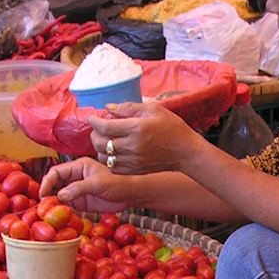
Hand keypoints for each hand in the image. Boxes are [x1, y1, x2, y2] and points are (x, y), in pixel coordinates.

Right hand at [39, 158, 135, 213]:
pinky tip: (60, 217)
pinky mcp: (80, 202)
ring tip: (49, 213)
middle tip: (44, 206)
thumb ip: (79, 188)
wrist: (130, 194)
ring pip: (59, 196)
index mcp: (78, 167)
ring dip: (53, 204)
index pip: (56, 172)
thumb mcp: (98, 184)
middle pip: (54, 184)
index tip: (43, 193)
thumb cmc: (117, 182)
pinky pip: (67, 206)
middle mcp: (75, 177)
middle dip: (48, 193)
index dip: (47, 182)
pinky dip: (62, 211)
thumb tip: (60, 196)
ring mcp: (77, 190)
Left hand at [88, 102, 202, 174]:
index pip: (105, 126)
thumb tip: (108, 107)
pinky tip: (113, 152)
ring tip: (104, 140)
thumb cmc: (172, 127)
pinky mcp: (135, 170)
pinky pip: (112, 168)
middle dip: (94, 134)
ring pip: (103, 157)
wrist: (185, 151)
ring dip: (100, 148)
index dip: (95, 121)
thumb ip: (129, 107)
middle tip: (98, 128)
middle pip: (101, 142)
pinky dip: (108, 160)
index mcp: (136, 128)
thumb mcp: (153, 110)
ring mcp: (133, 161)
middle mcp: (132, 146)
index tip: (93, 117)